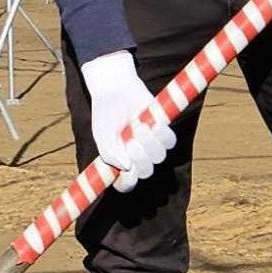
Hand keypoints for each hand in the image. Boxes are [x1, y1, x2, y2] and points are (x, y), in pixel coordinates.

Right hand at [80, 50, 176, 192]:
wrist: (116, 88)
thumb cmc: (106, 113)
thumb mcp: (101, 134)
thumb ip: (109, 153)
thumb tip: (126, 167)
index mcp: (120, 162)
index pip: (126, 184)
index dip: (128, 182)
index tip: (128, 170)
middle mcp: (137, 157)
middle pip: (146, 171)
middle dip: (141, 159)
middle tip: (131, 142)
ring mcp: (151, 144)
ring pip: (159, 156)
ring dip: (150, 144)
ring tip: (140, 127)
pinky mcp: (163, 130)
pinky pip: (169, 141)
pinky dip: (162, 134)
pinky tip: (153, 124)